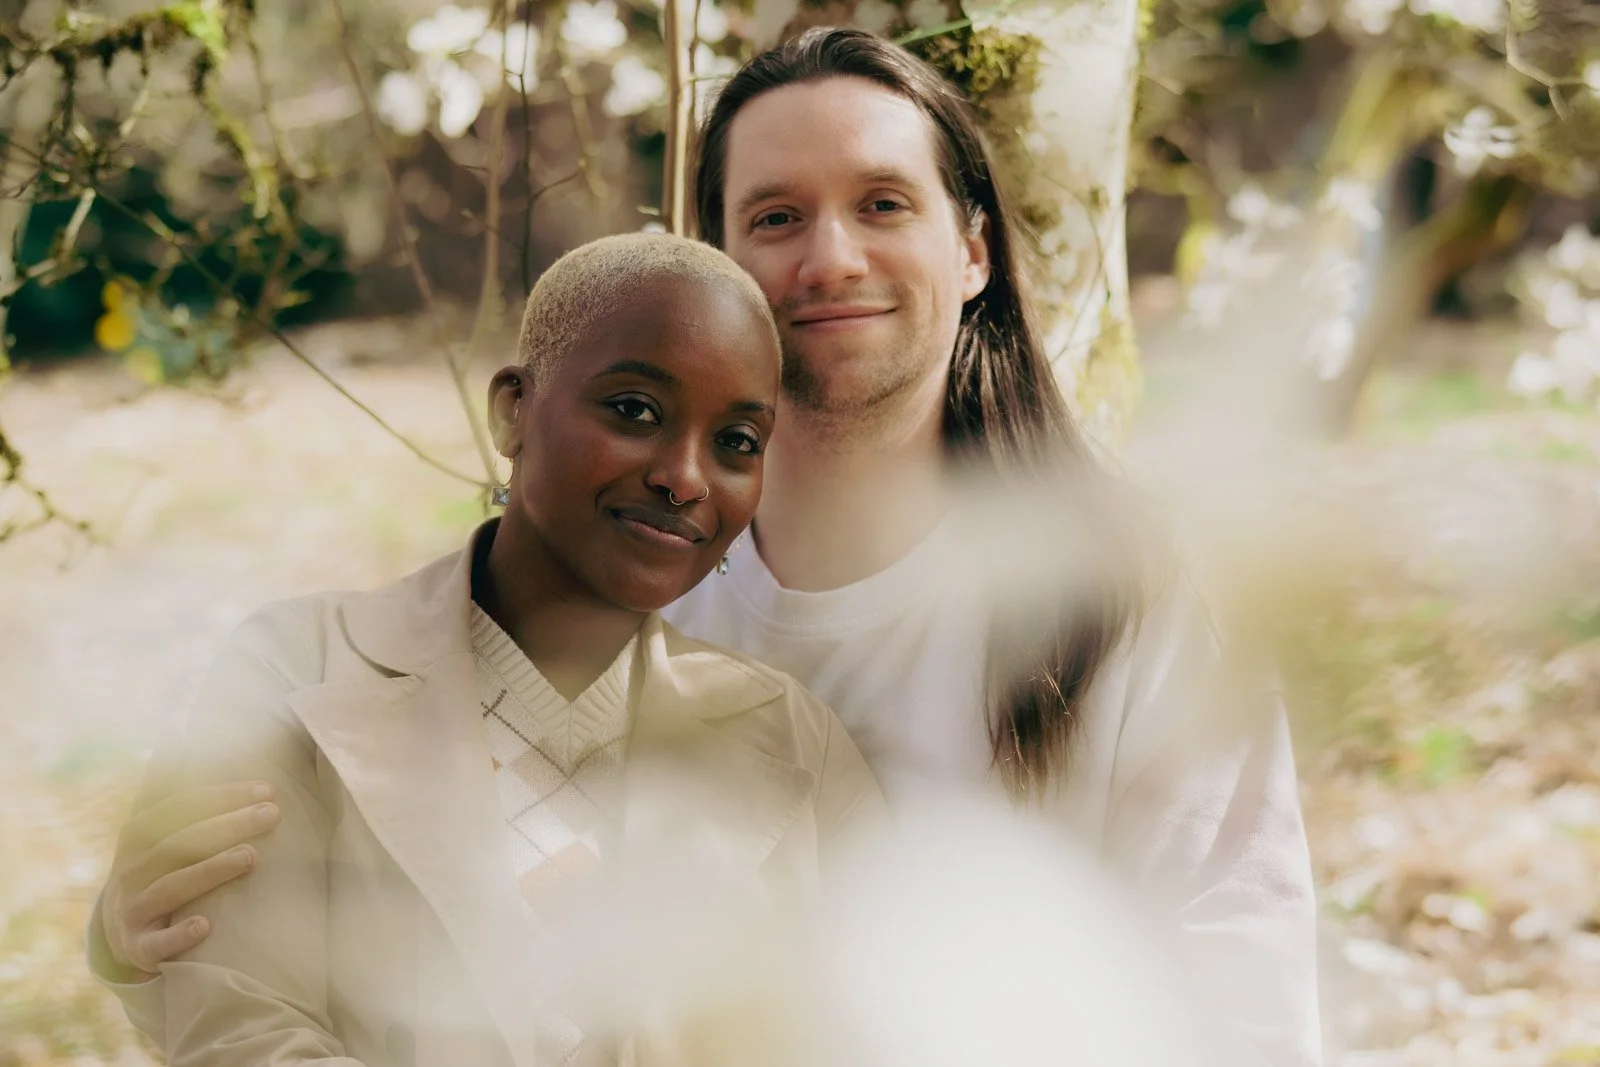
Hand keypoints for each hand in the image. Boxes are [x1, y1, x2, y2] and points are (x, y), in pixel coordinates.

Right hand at [101, 781, 281, 976]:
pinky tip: (206, 927)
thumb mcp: (157, 829)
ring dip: (211, 870)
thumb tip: (181, 729)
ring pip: (171, 888)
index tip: (268, 789)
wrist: (122, 932)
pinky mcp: (138, 948)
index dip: (223, 796)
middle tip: (273, 814)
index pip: (181, 808)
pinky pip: (157, 944)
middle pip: (181, 843)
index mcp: (138, 836)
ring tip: (251, 857)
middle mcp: (131, 870)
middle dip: (228, 826)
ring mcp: (132, 909)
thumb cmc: (156, 869)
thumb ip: (171, 786)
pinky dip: (179, 935)